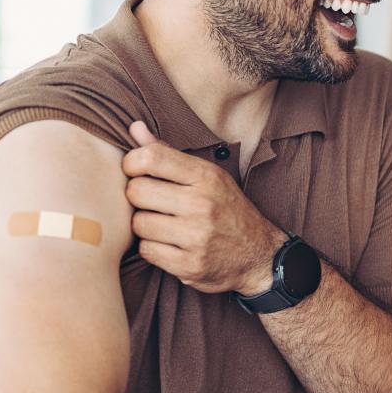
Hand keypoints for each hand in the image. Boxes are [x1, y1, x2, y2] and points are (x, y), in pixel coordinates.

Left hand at [122, 121, 285, 296]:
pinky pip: (147, 251)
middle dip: (138, 198)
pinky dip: (153, 249)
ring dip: (145, 226)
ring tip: (163, 225)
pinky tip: (170, 244)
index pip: (150, 158)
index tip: (138, 173)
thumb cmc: (227, 209)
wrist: (260, 254)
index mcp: (206, 177)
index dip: (132, 164)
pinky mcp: (190, 264)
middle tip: (152, 203)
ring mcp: (196, 236)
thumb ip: (169, 154)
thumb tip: (134, 127)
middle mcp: (202, 204)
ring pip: (138, 224)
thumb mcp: (208, 176)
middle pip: (136, 191)